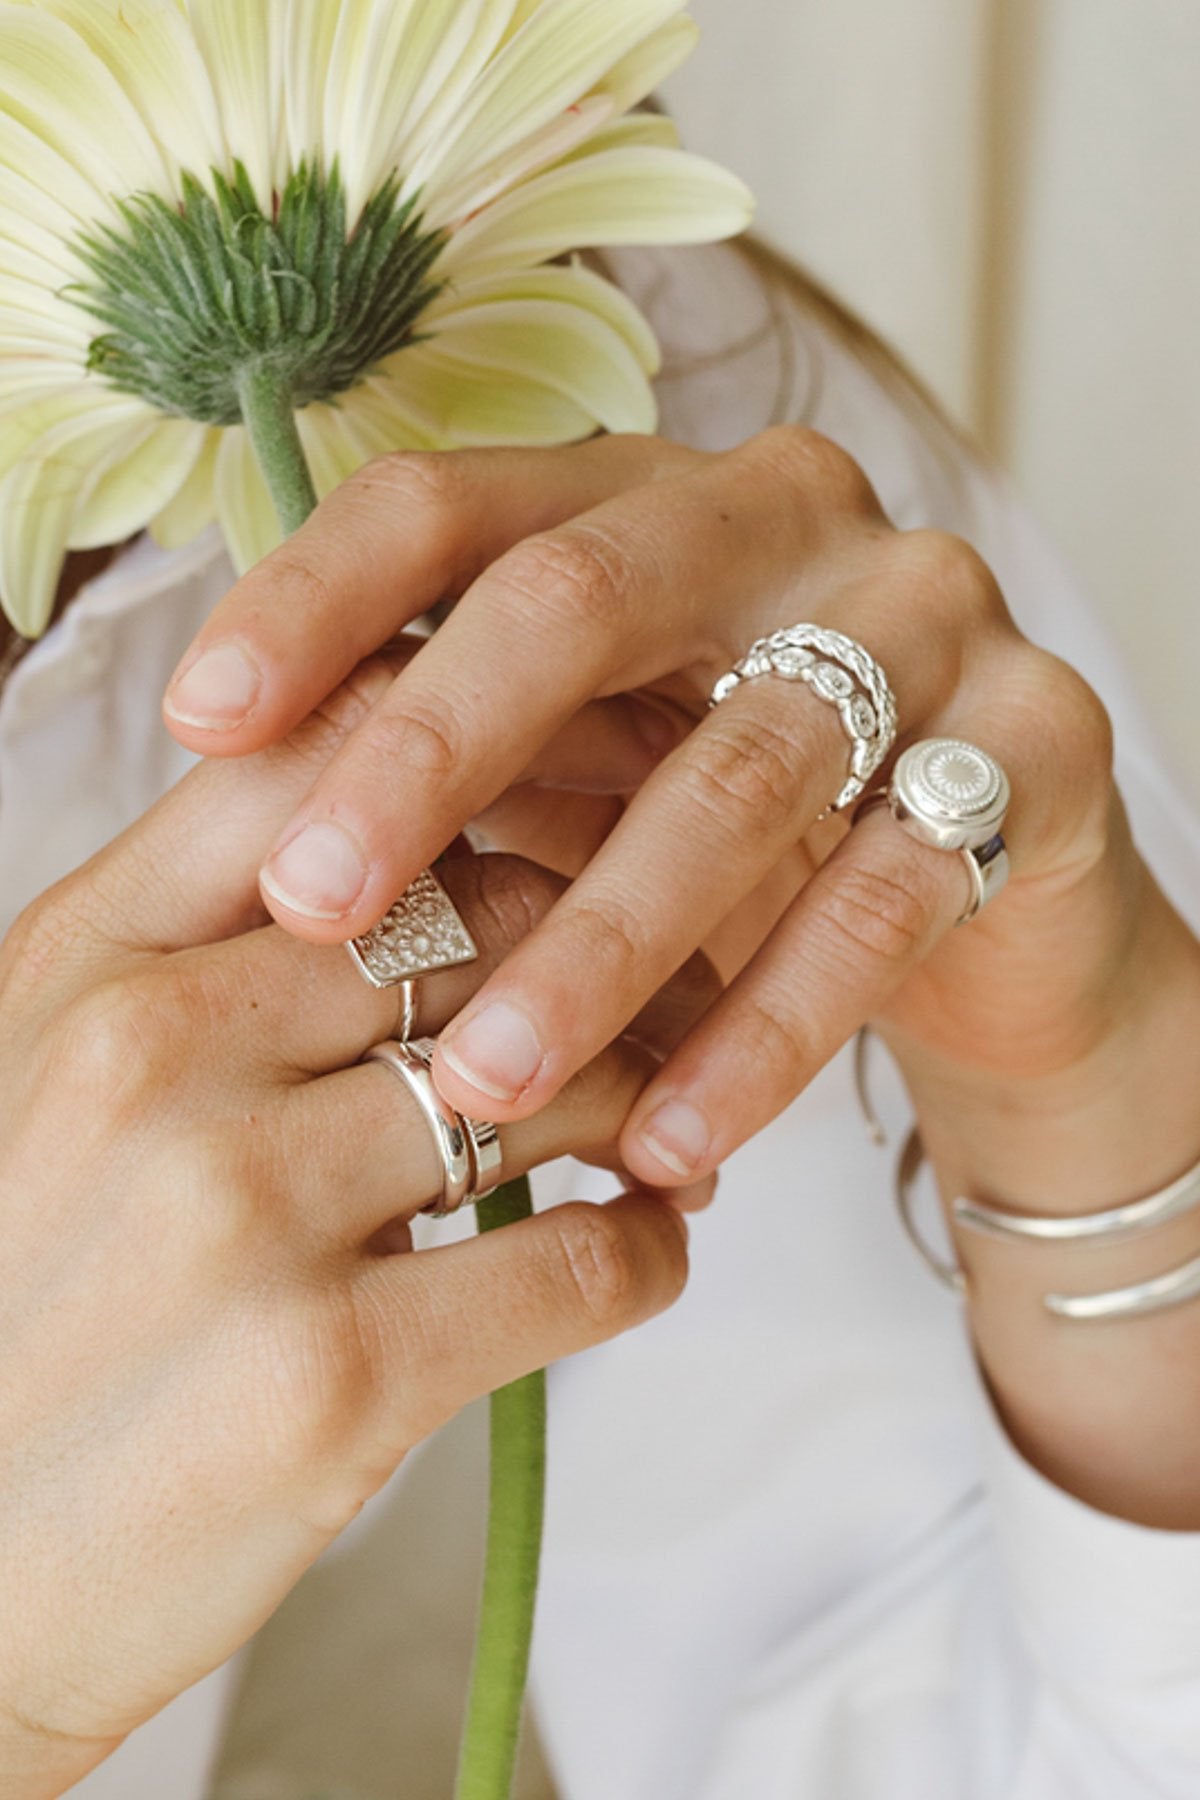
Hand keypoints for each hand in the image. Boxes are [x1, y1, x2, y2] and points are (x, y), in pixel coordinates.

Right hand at [0, 657, 702, 1795]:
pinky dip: (648, 1247)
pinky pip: (582, 1260)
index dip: (490, 757)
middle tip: (670, 998)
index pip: (326, 770)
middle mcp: (155, 1053)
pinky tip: (637, 1248)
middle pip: (481, 917)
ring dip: (646, 1097)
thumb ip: (194, 957)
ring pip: (557, 1073)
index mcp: (86, 960)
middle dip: (608, 952)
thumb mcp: (42, 1080)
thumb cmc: (21, 1309)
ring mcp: (242, 1210)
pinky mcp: (334, 1377)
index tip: (580, 805)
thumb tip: (410, 860)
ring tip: (657, 1135)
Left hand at [162, 429, 1183, 1196]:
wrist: (980, 898)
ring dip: (592, 942)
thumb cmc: (728, 832)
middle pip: (581, 596)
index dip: (315, 600)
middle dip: (431, 753)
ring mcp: (928, 615)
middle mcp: (784, 518)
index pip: (453, 500)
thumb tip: (241, 848)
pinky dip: (763, 1033)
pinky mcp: (1038, 745)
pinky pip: (883, 899)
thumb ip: (460, 778)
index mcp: (643, 496)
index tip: (199, 726)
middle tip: (316, 906)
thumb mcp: (583, 781)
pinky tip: (667, 1141)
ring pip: (737, 771)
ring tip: (479, 1084)